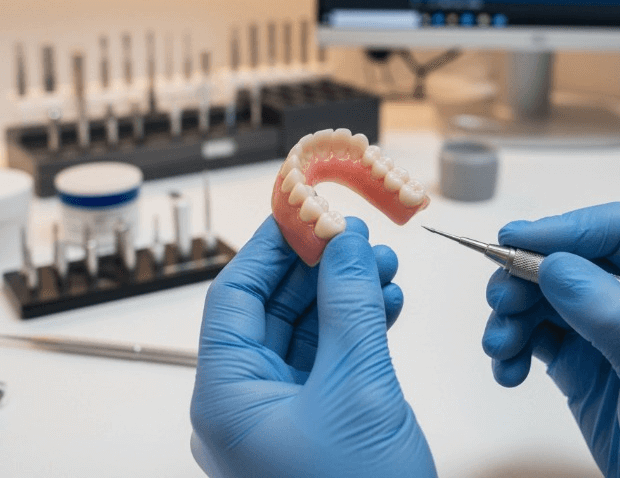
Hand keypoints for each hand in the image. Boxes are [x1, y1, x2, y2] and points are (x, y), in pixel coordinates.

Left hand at [190, 215, 436, 477]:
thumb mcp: (356, 389)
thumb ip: (348, 305)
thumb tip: (342, 239)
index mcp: (227, 397)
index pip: (235, 295)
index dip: (269, 245)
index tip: (303, 207)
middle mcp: (247, 402)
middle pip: (273, 307)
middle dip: (317, 265)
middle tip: (353, 233)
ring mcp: (284, 412)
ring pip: (306, 328)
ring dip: (344, 292)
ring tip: (380, 264)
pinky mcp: (319, 419)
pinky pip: (331, 355)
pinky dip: (358, 325)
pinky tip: (386, 303)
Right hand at [482, 202, 619, 477]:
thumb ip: (617, 323)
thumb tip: (557, 268)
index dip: (568, 229)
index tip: (519, 240)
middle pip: (569, 261)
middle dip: (525, 276)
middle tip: (501, 299)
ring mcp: (604, 331)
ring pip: (543, 296)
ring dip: (511, 315)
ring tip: (500, 344)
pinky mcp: (579, 362)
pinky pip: (534, 337)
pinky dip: (512, 347)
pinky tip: (509, 369)